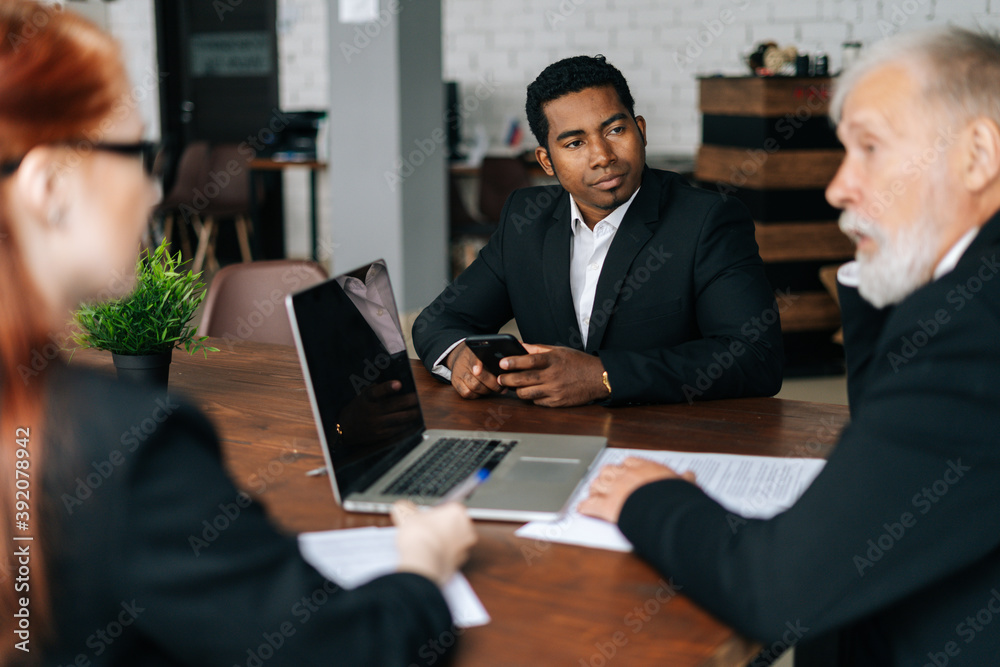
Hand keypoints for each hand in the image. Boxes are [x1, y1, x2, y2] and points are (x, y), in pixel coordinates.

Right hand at [337, 380, 419, 443]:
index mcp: (366, 400)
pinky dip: (409, 424)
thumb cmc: (358, 408)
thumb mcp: (363, 395)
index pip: (376, 392)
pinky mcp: (382, 435)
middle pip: (395, 405)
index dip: (387, 388)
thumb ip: (377, 390)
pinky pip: (399, 429)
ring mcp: (377, 425)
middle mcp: (372, 413)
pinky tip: (415, 420)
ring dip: (413, 413)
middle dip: (411, 400)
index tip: (398, 383)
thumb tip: (397, 385)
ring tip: (420, 408)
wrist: (345, 429)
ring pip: (401, 418)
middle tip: (418, 397)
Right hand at [391, 501, 476, 586]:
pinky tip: (426, 556)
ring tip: (422, 545)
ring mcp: (465, 547)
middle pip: (452, 525)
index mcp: (457, 511)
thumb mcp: (405, 513)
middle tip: (422, 531)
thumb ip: (406, 508)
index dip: (433, 514)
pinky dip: (439, 556)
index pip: (446, 508)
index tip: (423, 518)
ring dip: (440, 543)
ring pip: (451, 542)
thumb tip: (402, 508)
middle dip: (438, 528)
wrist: (423, 562)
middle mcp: (466, 529)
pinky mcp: (460, 564)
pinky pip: (448, 557)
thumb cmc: (420, 535)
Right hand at [446, 342, 502, 399]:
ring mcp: (458, 373)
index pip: (473, 358)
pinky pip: (466, 393)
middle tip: (502, 387)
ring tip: (495, 389)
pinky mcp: (455, 383)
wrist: (459, 356)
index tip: (478, 371)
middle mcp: (463, 363)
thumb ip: (496, 353)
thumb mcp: (485, 349)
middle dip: (492, 384)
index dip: (476, 365)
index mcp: (471, 352)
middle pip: (477, 377)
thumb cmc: (478, 354)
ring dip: (487, 390)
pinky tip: (482, 391)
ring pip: (473, 387)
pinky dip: (476, 395)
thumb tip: (513, 356)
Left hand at [496, 344, 607, 406]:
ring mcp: (555, 391)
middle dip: (508, 380)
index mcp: (553, 360)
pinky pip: (537, 402)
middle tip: (500, 378)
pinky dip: (532, 398)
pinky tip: (531, 392)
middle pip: (524, 380)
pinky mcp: (557, 403)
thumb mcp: (559, 350)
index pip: (529, 360)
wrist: (598, 378)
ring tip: (514, 386)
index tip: (502, 363)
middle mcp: (553, 376)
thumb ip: (537, 349)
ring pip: (527, 394)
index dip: (513, 362)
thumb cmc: (578, 362)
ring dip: (518, 391)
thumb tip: (519, 345)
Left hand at [577, 457, 695, 522]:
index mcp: (644, 468)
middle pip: (609, 470)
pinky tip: (582, 509)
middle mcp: (626, 475)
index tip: (625, 470)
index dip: (625, 467)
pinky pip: (591, 504)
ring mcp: (614, 489)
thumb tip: (690, 476)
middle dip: (606, 476)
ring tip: (593, 493)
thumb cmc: (674, 496)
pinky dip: (585, 507)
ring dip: (594, 489)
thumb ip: (684, 479)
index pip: (630, 461)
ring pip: (597, 484)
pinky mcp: (606, 506)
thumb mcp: (683, 485)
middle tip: (605, 482)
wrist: (664, 508)